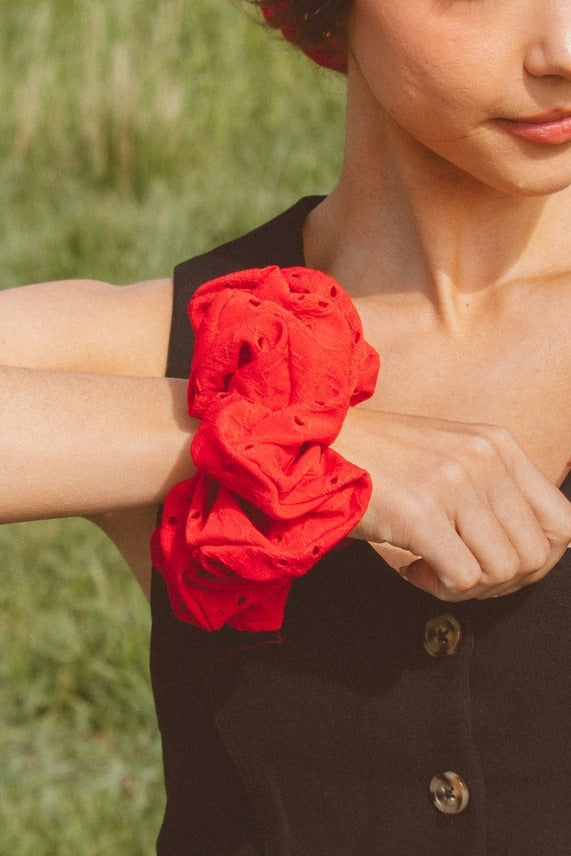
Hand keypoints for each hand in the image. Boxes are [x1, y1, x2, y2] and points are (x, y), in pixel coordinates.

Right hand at [333, 409, 570, 599]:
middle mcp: (484, 458)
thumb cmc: (377, 460)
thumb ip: (493, 491)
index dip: (536, 560)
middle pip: (535, 556)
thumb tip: (532, 553)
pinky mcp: (421, 511)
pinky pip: (464, 579)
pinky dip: (438, 586)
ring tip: (431, 564)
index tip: (495, 564)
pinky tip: (413, 566)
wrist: (313, 445)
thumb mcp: (450, 457)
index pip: (562, 525)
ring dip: (467, 584)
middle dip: (498, 580)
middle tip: (458, 570)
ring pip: (503, 571)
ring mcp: (454, 482)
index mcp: (498, 445)